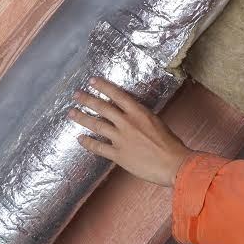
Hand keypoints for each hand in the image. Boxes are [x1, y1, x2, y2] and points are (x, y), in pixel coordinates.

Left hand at [68, 77, 192, 186]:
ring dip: (82, 118)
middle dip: (87, 100)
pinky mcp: (118, 154)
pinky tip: (80, 139)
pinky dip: (88, 143)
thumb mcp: (156, 122)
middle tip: (76, 95)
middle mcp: (127, 123)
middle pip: (103, 108)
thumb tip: (132, 116)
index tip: (92, 81)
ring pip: (96, 125)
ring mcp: (121, 138)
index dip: (103, 87)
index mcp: (139, 112)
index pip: (117, 95)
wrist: (172, 162)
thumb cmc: (169, 143)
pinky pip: (98, 147)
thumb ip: (141, 118)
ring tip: (71, 113)